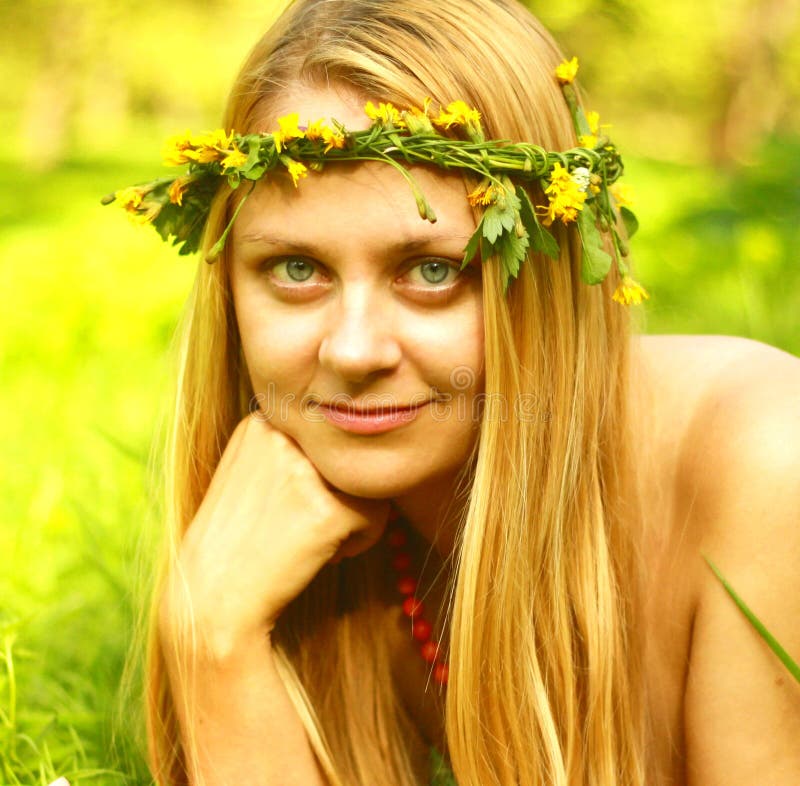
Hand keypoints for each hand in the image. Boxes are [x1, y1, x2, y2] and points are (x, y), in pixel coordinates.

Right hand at [159, 414, 389, 657]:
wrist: (212, 601)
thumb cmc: (235, 541)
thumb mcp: (248, 471)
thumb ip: (290, 448)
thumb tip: (354, 434)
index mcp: (261, 421)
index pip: (325, 433)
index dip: (322, 471)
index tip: (300, 501)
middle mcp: (282, 436)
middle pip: (347, 453)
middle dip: (341, 489)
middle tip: (312, 523)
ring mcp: (305, 472)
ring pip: (367, 480)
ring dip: (356, 512)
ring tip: (322, 539)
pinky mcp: (329, 510)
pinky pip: (378, 514)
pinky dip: (364, 539)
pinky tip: (331, 556)